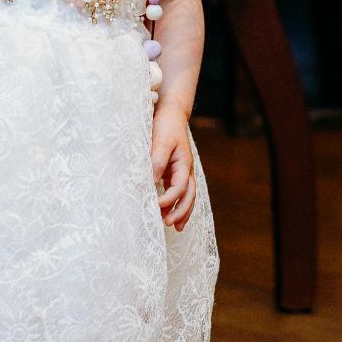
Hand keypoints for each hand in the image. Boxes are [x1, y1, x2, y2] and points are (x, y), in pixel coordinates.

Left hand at [151, 109, 196, 231]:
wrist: (171, 114)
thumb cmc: (166, 126)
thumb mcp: (161, 141)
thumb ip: (158, 160)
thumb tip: (152, 180)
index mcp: (184, 164)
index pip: (180, 187)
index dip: (170, 198)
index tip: (157, 205)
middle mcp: (186, 171)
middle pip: (189, 196)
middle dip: (181, 211)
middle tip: (169, 223)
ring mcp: (182, 172)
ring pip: (188, 196)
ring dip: (182, 212)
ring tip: (175, 227)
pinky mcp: (175, 173)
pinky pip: (179, 192)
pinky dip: (177, 204)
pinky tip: (170, 214)